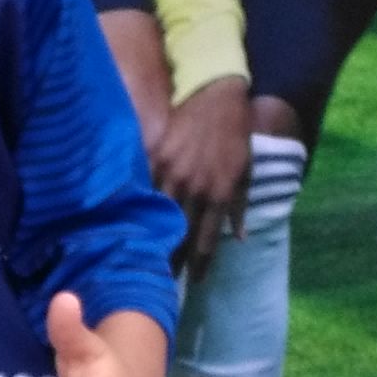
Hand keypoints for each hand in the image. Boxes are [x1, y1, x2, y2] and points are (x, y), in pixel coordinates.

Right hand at [150, 75, 253, 271]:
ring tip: (145, 256)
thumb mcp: (246, 170)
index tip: (192, 283)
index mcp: (218, 193)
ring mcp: (171, 171)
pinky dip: (139, 203)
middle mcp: (194, 187)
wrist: (216, 92)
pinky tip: (130, 219)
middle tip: (163, 282)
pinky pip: (144, 185)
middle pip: (178, 234)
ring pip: (157, 212)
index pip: (205, 241)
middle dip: (172, 260)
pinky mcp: (154, 154)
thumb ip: (239, 205)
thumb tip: (238, 238)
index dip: (198, 265)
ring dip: (152, 236)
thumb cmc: (235, 133)